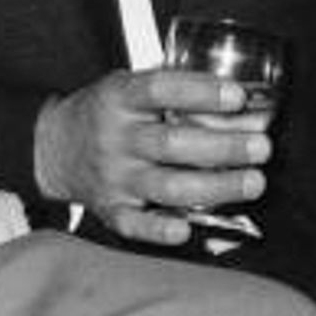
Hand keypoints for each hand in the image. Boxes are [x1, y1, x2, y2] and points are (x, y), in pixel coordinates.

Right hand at [32, 67, 269, 245]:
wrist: (52, 147)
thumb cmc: (104, 113)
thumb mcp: (126, 85)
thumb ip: (170, 89)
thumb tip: (239, 96)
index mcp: (119, 98)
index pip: (160, 90)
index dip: (200, 92)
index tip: (238, 96)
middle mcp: (115, 137)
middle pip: (172, 143)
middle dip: (224, 147)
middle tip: (262, 147)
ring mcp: (113, 176)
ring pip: (167, 186)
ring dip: (216, 186)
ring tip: (254, 182)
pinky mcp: (111, 208)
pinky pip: (136, 224)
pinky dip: (161, 229)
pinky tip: (187, 228)